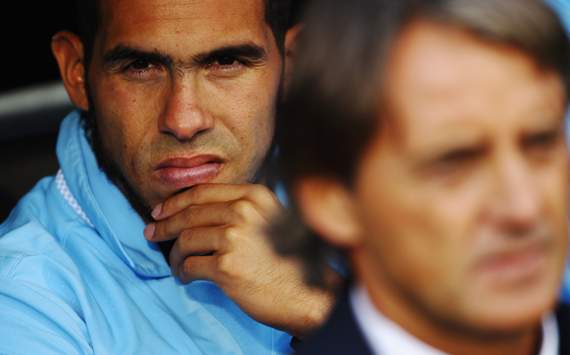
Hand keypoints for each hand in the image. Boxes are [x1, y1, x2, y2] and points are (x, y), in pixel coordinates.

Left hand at [144, 183, 333, 336]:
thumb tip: (196, 211)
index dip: (176, 201)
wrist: (308, 293)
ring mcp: (235, 238)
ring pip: (186, 240)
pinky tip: (185, 277)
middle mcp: (244, 211)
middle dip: (165, 224)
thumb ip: (242, 208)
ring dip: (175, 254)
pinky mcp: (227, 266)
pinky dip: (182, 272)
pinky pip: (190, 265)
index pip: (203, 192)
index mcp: (254, 196)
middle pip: (190, 213)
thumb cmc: (288, 259)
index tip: (160, 211)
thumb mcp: (271, 219)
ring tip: (176, 264)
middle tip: (151, 233)